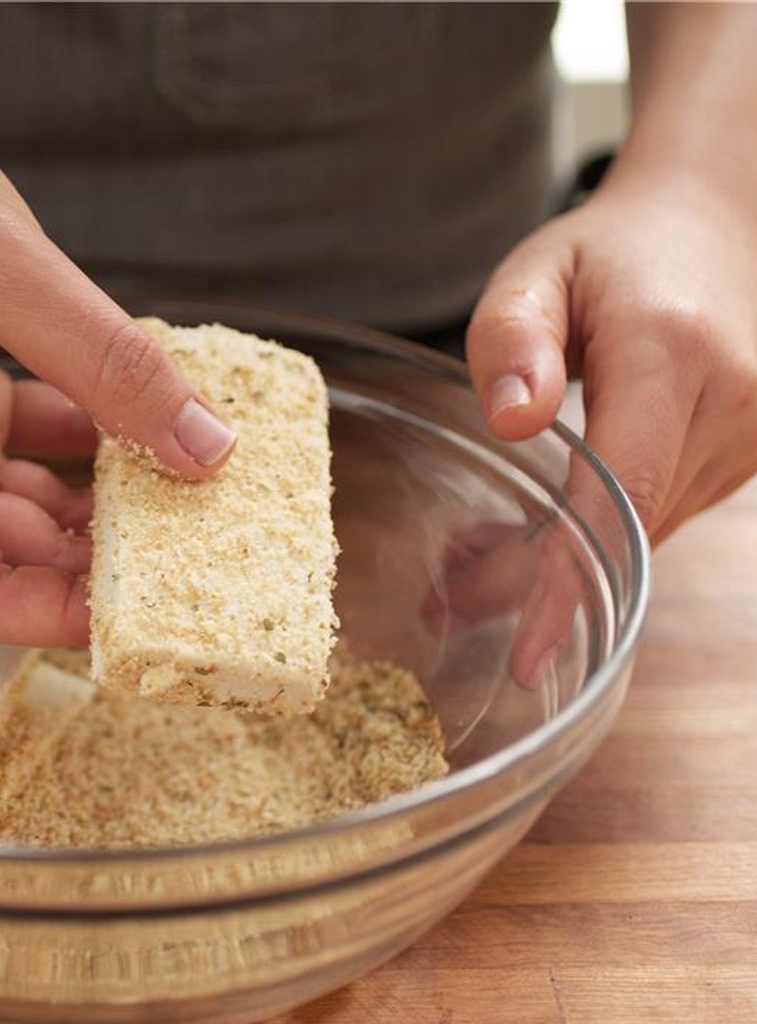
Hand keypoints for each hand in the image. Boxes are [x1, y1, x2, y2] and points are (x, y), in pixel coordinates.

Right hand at [0, 49, 235, 646]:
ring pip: (24, 506)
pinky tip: (144, 419)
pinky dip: (86, 440)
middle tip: (193, 543)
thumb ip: (111, 366)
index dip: (53, 618)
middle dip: (94, 560)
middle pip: (5, 557)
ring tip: (182, 484)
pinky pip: (29, 444)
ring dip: (99, 501)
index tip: (142, 607)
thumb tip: (206, 448)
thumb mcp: (8, 273)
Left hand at [461, 174, 756, 683]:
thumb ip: (511, 337)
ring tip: (472, 562)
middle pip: (627, 531)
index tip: (527, 654)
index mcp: (674, 353)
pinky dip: (603, 535)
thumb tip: (508, 424)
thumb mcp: (539, 272)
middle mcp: (734, 402)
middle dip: (537, 580)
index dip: (569, 583)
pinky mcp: (750, 453)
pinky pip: (664, 516)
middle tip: (444, 598)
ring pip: (646, 537)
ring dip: (568, 561)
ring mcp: (754, 434)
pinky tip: (539, 531)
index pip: (623, 494)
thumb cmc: (609, 251)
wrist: (712, 221)